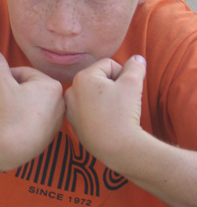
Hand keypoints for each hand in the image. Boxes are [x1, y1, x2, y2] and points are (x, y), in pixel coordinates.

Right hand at [0, 48, 64, 170]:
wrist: (8, 149)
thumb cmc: (8, 113)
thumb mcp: (0, 83)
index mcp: (53, 86)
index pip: (25, 73)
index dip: (4, 74)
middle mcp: (59, 104)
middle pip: (25, 90)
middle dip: (2, 91)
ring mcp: (54, 122)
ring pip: (25, 105)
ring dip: (5, 104)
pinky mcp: (46, 137)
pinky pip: (29, 121)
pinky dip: (15, 118)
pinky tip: (0, 122)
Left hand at [64, 55, 146, 169]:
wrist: (117, 147)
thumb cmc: (123, 113)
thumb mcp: (133, 84)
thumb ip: (135, 66)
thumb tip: (137, 59)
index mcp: (82, 78)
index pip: (108, 65)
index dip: (122, 75)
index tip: (126, 91)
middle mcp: (70, 91)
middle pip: (98, 79)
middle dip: (112, 86)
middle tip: (120, 102)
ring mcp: (70, 109)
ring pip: (93, 95)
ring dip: (105, 99)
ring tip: (113, 112)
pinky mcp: (73, 123)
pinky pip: (88, 110)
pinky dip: (98, 112)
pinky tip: (106, 122)